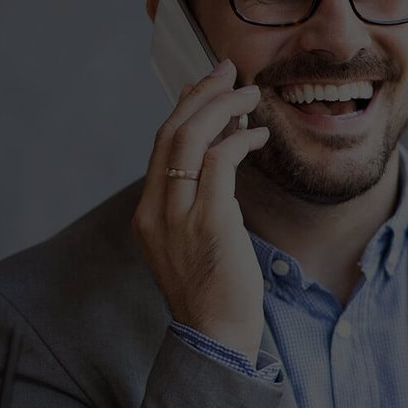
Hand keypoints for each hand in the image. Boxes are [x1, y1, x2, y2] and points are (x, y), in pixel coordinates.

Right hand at [132, 59, 270, 359]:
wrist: (215, 336)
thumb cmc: (214, 291)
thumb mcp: (196, 241)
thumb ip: (200, 201)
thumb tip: (222, 159)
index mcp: (148, 213)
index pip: (160, 145)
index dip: (183, 108)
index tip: (206, 84)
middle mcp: (155, 210)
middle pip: (170, 133)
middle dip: (200, 95)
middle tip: (227, 71)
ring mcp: (178, 216)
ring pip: (189, 140)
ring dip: (221, 107)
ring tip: (248, 92)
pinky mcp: (208, 222)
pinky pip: (219, 163)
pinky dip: (238, 140)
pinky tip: (258, 134)